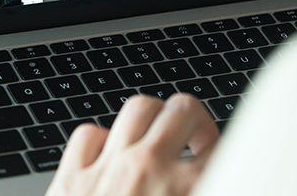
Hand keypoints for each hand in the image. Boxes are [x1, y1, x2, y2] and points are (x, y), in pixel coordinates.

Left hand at [46, 94, 218, 195]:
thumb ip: (202, 186)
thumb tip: (206, 176)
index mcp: (186, 188)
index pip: (223, 146)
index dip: (226, 151)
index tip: (223, 159)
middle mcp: (148, 169)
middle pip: (182, 108)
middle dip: (195, 121)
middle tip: (198, 143)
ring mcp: (107, 170)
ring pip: (137, 109)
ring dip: (152, 121)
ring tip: (157, 140)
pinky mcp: (70, 180)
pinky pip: (88, 135)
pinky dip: (101, 141)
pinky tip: (110, 155)